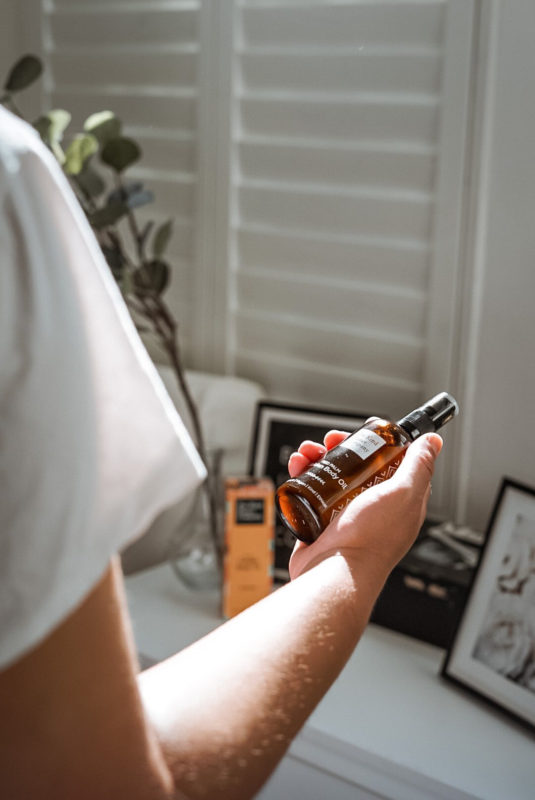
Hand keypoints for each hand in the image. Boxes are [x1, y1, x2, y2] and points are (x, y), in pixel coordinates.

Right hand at [288, 428, 442, 581]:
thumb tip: (433, 442)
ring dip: (318, 457)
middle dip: (343, 446)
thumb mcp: (403, 494)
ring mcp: (344, 515)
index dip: (382, 443)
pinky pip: (311, 491)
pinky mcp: (319, 522)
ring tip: (308, 451)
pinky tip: (297, 467)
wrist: (333, 571)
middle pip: (358, 465)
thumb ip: (419, 466)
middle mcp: (372, 508)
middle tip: (333, 439)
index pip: (394, 463)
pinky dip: (303, 475)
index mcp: (397, 502)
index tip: (370, 430)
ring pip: (331, 475)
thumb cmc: (369, 540)